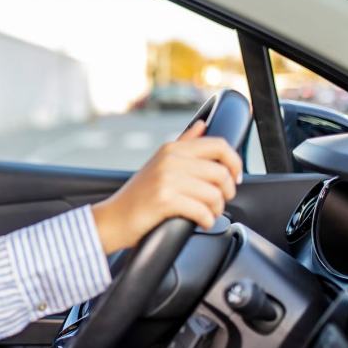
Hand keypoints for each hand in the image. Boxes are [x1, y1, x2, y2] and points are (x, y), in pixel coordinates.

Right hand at [92, 120, 242, 254]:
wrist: (113, 219)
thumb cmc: (138, 195)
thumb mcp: (159, 163)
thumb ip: (184, 144)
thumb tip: (202, 125)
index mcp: (172, 149)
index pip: (219, 145)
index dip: (235, 163)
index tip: (234, 178)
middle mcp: (170, 160)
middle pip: (221, 172)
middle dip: (226, 192)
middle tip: (217, 203)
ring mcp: (166, 179)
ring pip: (214, 194)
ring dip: (216, 210)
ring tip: (207, 214)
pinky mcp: (164, 200)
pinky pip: (202, 211)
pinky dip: (206, 221)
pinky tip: (199, 223)